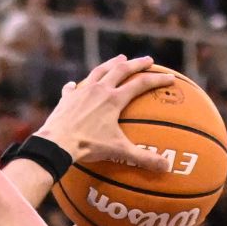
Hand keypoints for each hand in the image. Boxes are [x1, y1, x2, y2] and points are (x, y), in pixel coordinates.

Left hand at [36, 56, 176, 171]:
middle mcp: (99, 90)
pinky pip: (73, 88)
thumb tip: (166, 166)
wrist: (56, 143)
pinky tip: (75, 84)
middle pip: (121, 69)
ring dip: (111, 64)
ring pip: (99, 71)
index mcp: (114, 99)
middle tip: (148, 60)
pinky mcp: (67, 98)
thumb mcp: (118, 152)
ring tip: (119, 59)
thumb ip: (143, 158)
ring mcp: (81, 92)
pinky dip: (77, 85)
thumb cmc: (88, 145)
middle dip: (137, 63)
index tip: (170, 78)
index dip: (157, 80)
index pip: (141, 84)